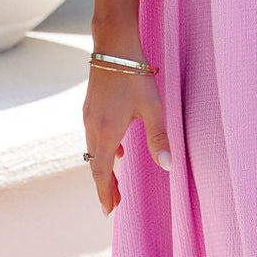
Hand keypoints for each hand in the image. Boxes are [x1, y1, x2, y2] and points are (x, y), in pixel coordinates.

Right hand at [82, 67, 171, 215]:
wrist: (114, 45)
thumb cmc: (134, 74)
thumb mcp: (151, 107)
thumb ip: (158, 136)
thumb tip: (167, 166)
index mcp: (106, 132)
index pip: (102, 172)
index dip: (106, 192)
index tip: (109, 210)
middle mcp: (92, 126)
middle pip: (96, 164)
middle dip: (105, 185)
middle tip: (115, 203)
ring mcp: (89, 115)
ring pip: (93, 149)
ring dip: (103, 167)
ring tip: (116, 180)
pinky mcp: (91, 105)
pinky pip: (94, 135)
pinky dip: (104, 148)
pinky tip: (118, 147)